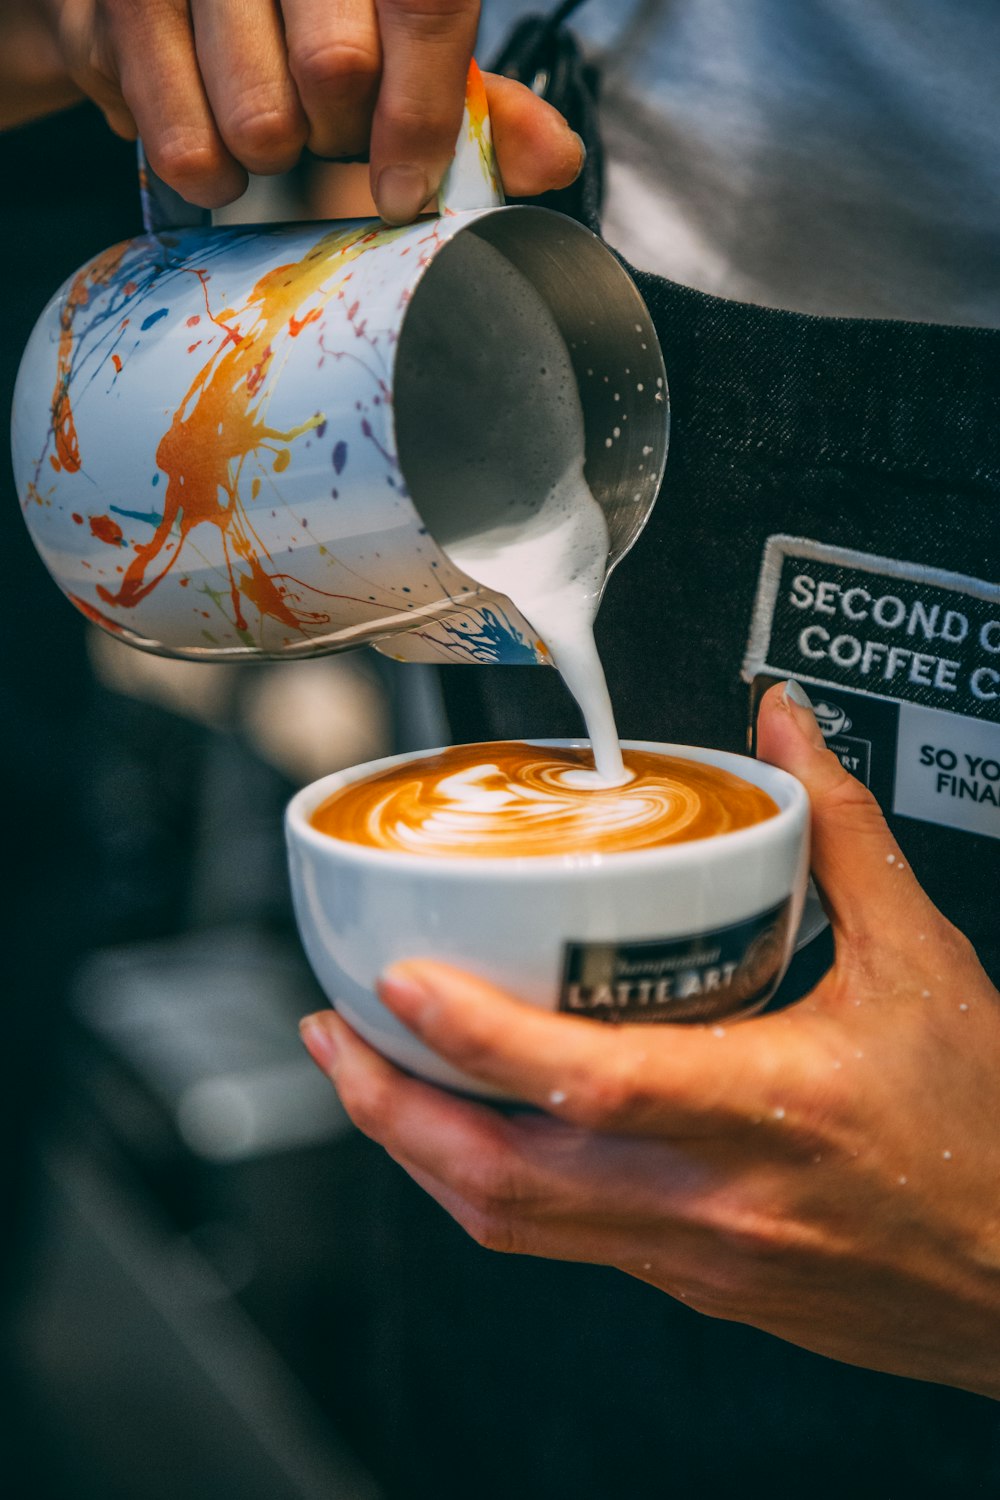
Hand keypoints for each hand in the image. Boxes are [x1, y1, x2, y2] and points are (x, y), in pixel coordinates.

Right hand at [40, 0, 582, 218]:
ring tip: (261, 135)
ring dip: (267, 162)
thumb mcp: (392, 38)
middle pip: (336, 71)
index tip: (407, 190)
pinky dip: (195, 162)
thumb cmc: (296, 14)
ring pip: (254, 121)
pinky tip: (198, 121)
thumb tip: (553, 160)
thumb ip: (472, 98)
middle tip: (319, 129)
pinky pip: (172, 143)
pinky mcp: (102, 4)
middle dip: (338, 136)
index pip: (422, 2)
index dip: (422, 114)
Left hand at [301, 681, 999, 1399]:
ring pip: (514, 1224)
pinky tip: (478, 1128)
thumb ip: (841, 834)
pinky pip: (559, 1238)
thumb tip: (787, 727)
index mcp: (771, 1111)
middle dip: (390, 1111)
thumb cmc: (988, 1134)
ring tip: (369, 1077)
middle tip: (332, 1032)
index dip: (479, 1037)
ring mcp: (693, 1257)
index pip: (592, 1080)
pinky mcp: (691, 1282)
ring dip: (420, 1151)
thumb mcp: (923, 962)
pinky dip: (491, 1182)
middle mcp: (714, 1200)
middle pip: (504, 1182)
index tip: (399, 982)